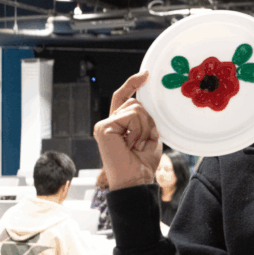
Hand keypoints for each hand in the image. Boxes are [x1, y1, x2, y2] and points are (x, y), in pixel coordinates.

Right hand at [93, 71, 161, 189]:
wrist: (136, 179)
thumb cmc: (143, 162)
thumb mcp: (150, 134)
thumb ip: (146, 118)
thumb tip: (148, 102)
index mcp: (119, 123)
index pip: (124, 97)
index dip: (133, 83)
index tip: (145, 75)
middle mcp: (109, 122)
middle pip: (135, 103)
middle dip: (148, 121)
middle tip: (144, 141)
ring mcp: (104, 124)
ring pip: (136, 108)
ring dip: (145, 127)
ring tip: (137, 145)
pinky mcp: (103, 127)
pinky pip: (131, 116)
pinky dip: (138, 130)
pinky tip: (130, 144)